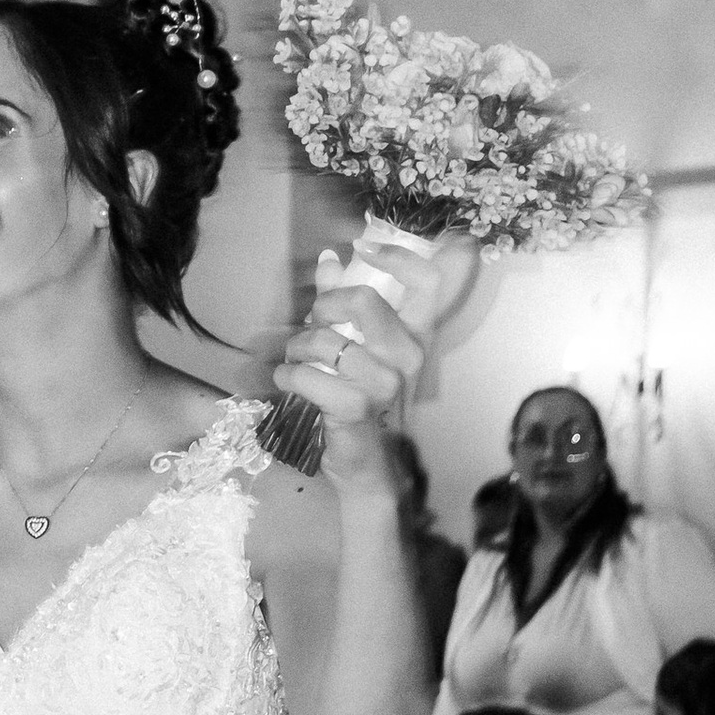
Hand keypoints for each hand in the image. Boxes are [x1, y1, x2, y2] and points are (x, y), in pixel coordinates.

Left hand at [274, 226, 475, 486]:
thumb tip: (330, 258)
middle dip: (325, 305)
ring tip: (295, 360)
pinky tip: (288, 382)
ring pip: (326, 339)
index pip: (427, 280)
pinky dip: (288, 375)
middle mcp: (409, 355)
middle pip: (366, 300)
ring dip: (297, 347)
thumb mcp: (358, 350)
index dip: (396, 257)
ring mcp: (386, 382)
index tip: (362, 248)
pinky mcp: (356, 406)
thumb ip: (344, 304)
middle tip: (311, 325)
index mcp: (415, 336)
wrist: (368, 466)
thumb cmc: (363, 405)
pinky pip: (307, 375)